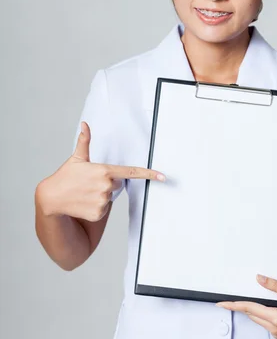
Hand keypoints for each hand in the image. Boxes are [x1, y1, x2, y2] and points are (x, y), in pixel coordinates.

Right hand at [35, 121, 165, 221]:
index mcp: (104, 170)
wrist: (52, 197)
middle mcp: (105, 186)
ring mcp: (102, 201)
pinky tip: (84, 202)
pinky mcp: (98, 213)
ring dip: (100, 195)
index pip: (131, 172)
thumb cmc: (65, 176)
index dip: (148, 174)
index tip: (162, 176)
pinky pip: (104, 209)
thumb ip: (85, 141)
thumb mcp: (76, 158)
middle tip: (90, 182)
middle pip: (117, 184)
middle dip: (107, 182)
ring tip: (85, 192)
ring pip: (110, 197)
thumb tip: (85, 125)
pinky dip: (96, 207)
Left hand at [216, 274, 276, 338]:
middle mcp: (275, 329)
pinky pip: (265, 323)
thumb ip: (274, 286)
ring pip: (258, 319)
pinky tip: (267, 307)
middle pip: (252, 314)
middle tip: (231, 298)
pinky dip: (262, 314)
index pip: (250, 309)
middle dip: (244, 306)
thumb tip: (258, 278)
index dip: (234, 305)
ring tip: (252, 299)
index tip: (221, 304)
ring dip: (254, 310)